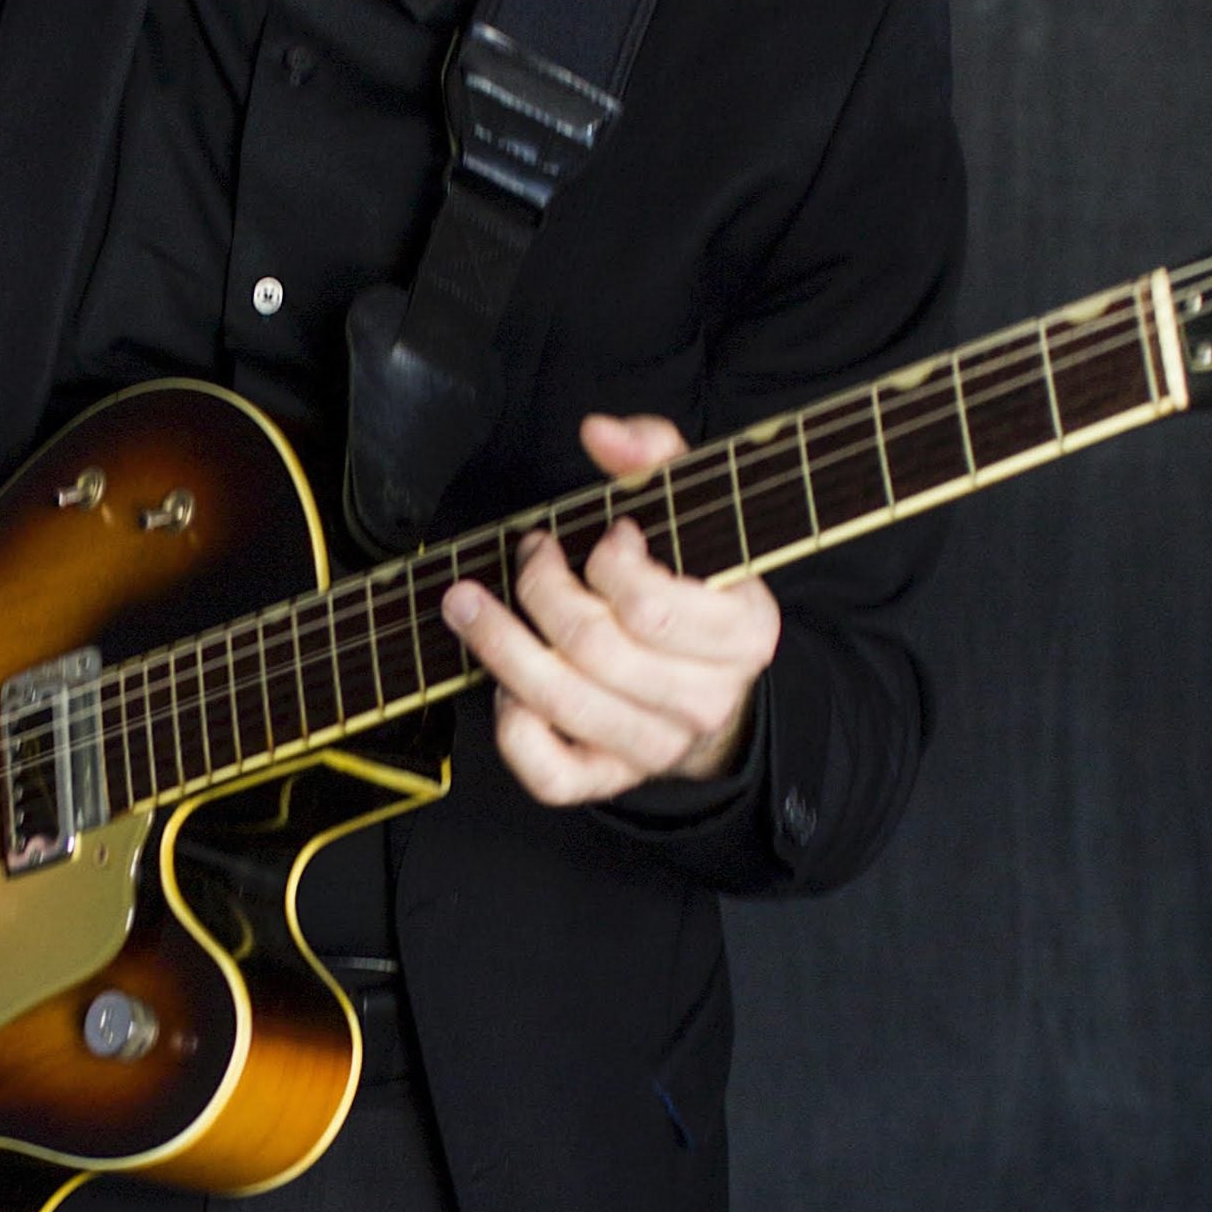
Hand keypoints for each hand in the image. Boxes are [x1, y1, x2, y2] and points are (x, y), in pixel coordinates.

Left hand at [441, 413, 779, 806]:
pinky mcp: (613, 778)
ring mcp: (658, 746)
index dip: (605, 563)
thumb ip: (655, 457)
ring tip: (469, 603)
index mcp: (742, 634)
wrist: (719, 687)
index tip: (602, 537)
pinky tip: (506, 688)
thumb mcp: (698, 514)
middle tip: (529, 554)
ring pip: (562, 703)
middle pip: (593, 649)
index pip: (650, 606)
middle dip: (538, 589)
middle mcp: (704, 698)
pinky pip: (552, 775)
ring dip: (499, 645)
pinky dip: (514, 731)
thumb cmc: (696, 587)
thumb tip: (600, 432)